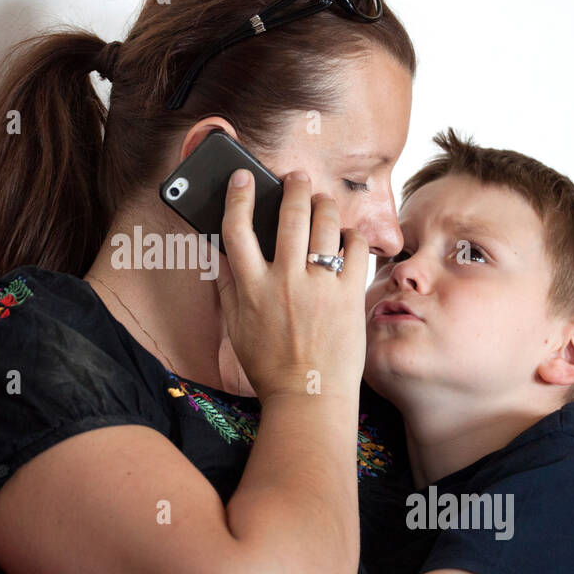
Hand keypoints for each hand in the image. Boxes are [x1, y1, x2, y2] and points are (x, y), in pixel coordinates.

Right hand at [214, 168, 368, 401]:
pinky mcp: (347, 295)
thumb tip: (219, 254)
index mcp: (252, 288)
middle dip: (293, 187)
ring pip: (324, 223)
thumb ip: (228, 287)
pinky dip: (350, 236)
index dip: (237, 198)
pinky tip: (345, 237)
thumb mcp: (236, 327)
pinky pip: (354, 249)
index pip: (237, 230)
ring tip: (321, 200)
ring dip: (323, 203)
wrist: (308, 396)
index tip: (242, 179)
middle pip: (289, 216)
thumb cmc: (270, 365)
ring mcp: (319, 286)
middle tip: (296, 177)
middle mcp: (284, 281)